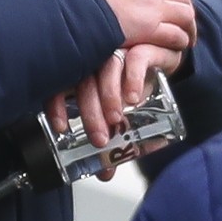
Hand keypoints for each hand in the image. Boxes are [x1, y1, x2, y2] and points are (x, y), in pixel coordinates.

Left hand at [47, 44, 183, 149]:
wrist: (165, 59)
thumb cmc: (135, 85)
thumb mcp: (121, 112)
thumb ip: (113, 138)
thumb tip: (105, 175)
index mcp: (82, 72)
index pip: (61, 86)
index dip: (56, 106)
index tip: (62, 129)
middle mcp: (96, 59)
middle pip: (85, 83)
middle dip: (90, 113)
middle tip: (100, 138)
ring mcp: (118, 49)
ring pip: (107, 70)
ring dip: (110, 96)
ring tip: (117, 119)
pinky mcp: (142, 44)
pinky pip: (135, 58)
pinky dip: (134, 78)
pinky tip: (135, 98)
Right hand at [74, 0, 196, 51]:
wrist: (72, 3)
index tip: (164, 7)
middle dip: (184, 11)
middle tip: (184, 23)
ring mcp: (151, 6)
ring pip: (184, 14)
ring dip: (187, 27)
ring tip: (186, 38)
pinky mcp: (150, 28)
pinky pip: (175, 35)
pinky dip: (179, 41)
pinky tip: (178, 48)